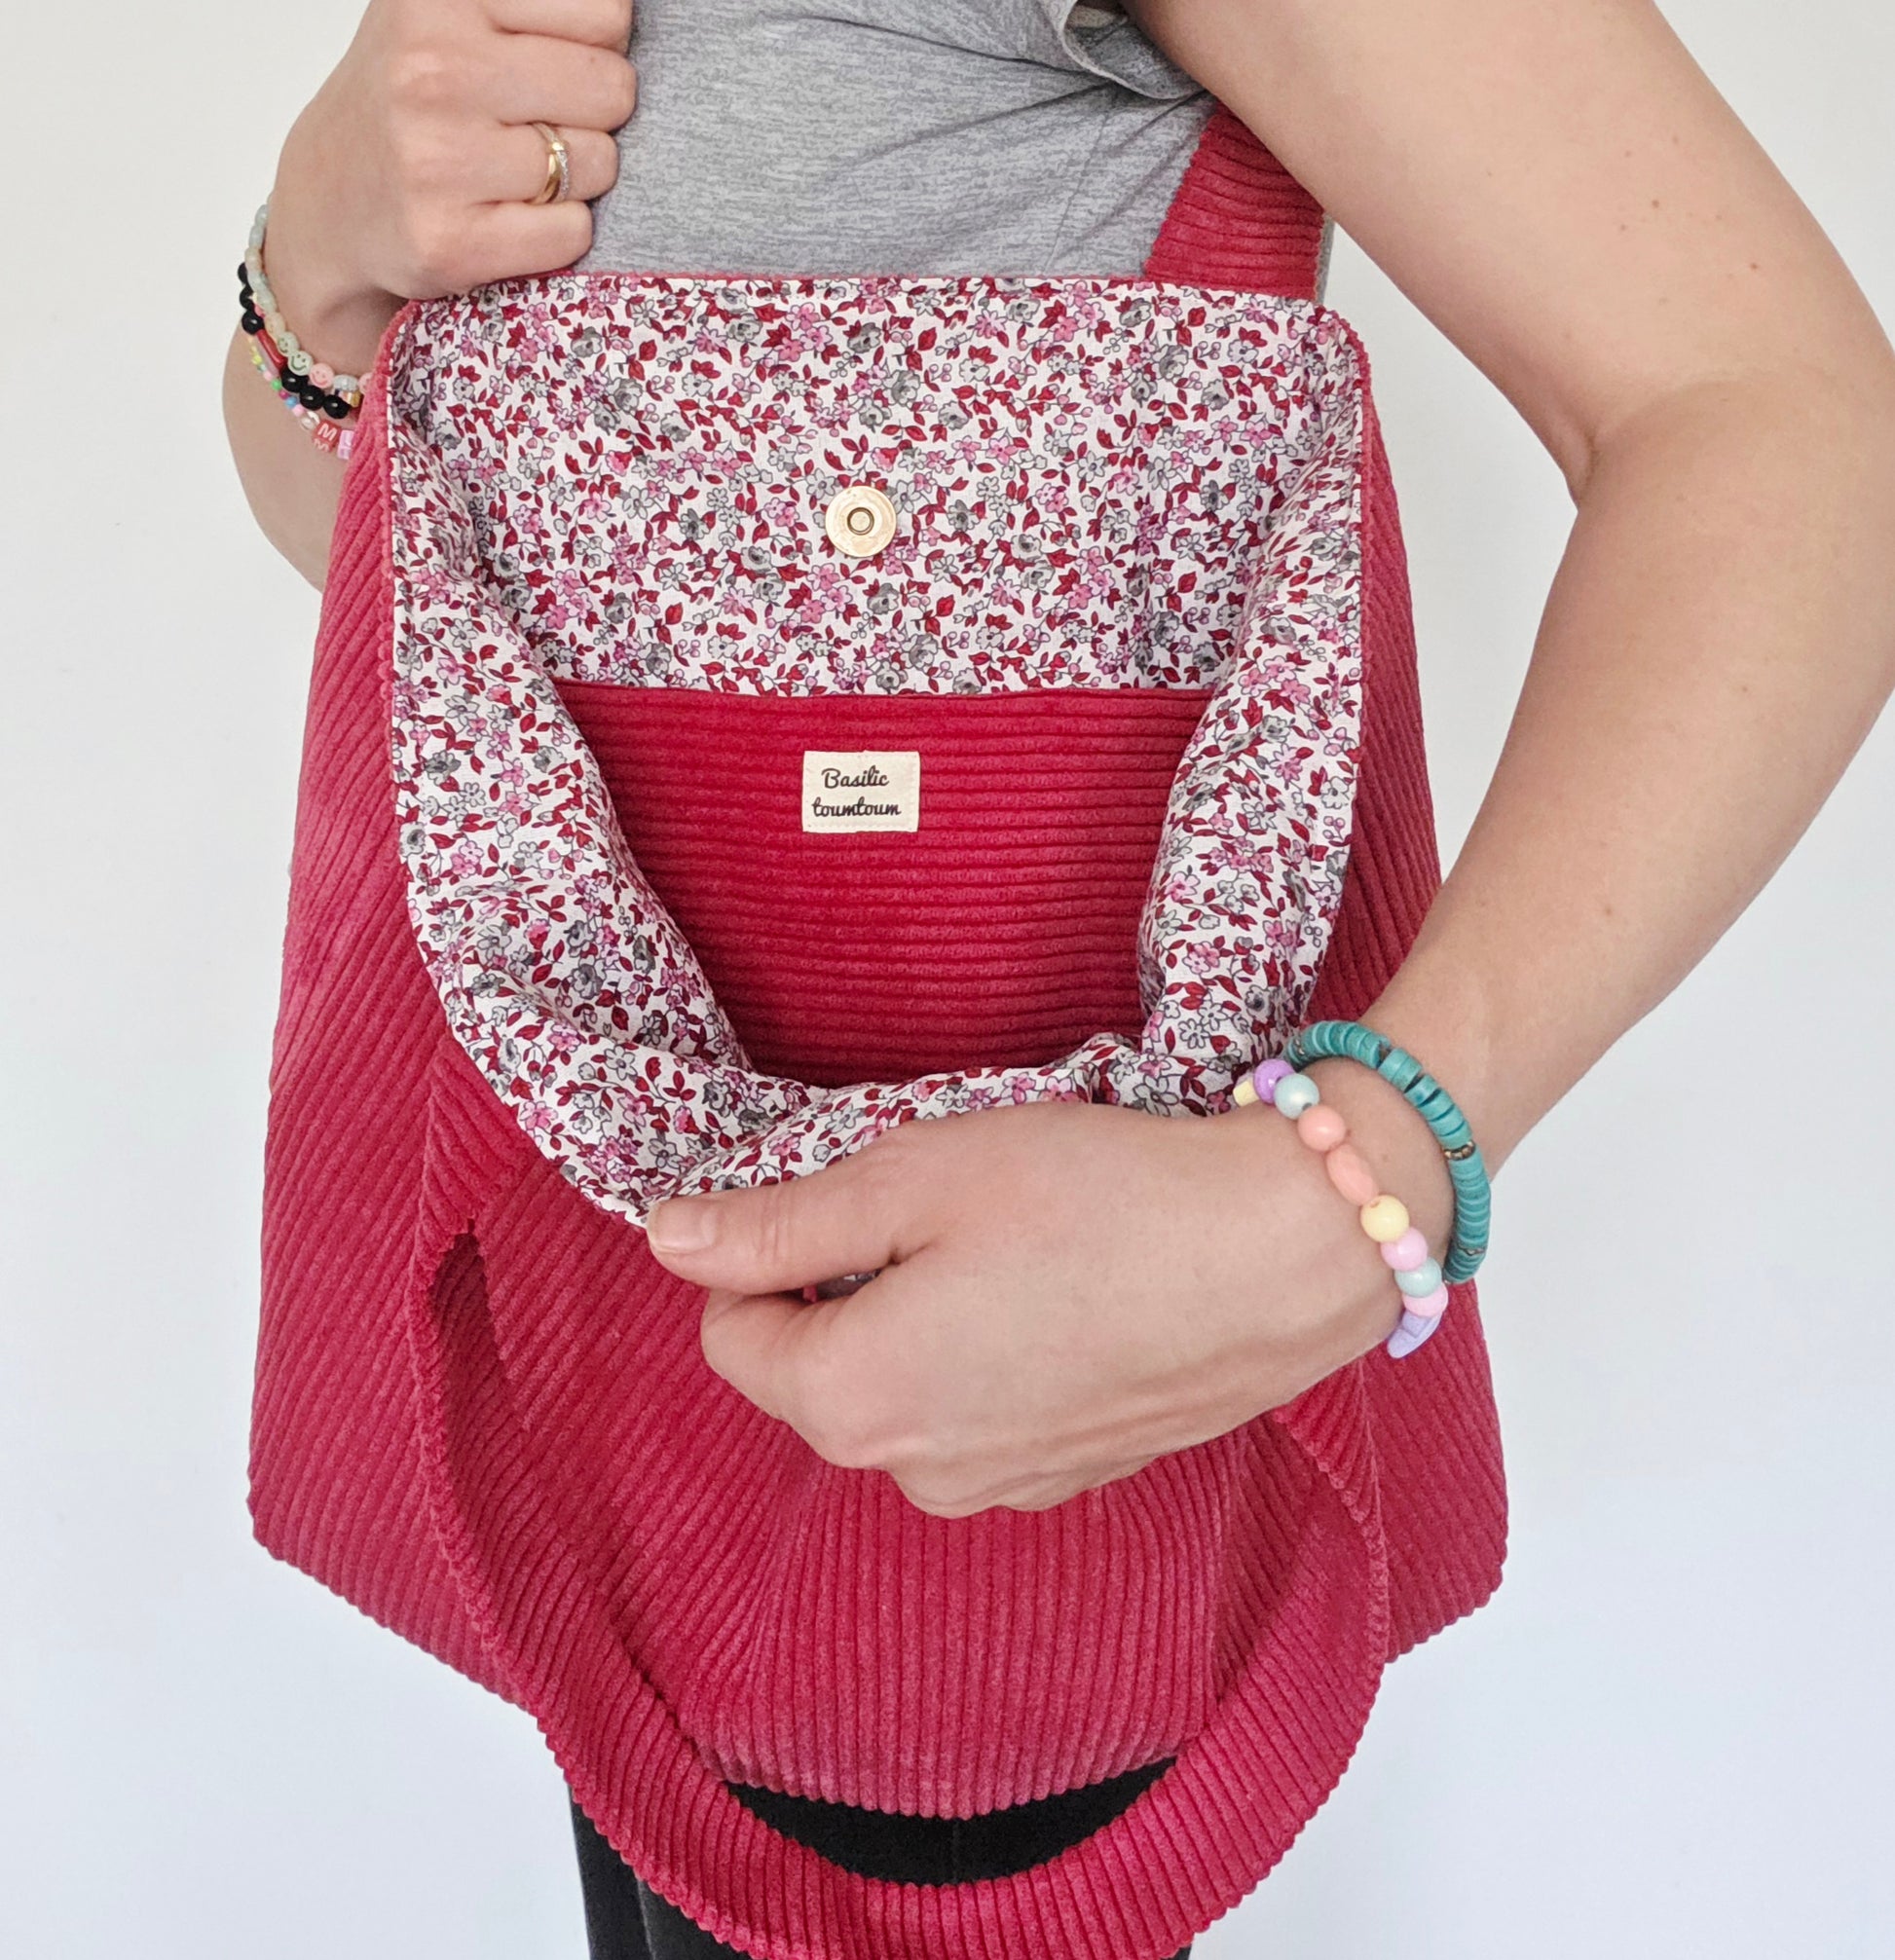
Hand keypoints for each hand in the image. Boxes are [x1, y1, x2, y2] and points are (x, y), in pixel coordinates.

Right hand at [260, 0, 638, 371]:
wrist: (331, 197)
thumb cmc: (414, 97)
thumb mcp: (452, 10)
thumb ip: (535, 5)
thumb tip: (631, 13)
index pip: (607, 12)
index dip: (599, 46)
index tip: (554, 64)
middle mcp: (433, 70)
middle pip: (612, 88)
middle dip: (595, 113)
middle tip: (543, 123)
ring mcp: (437, 158)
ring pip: (598, 163)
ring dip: (578, 177)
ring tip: (519, 170)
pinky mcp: (449, 241)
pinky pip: (573, 233)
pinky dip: (562, 233)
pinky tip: (515, 216)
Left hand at [646, 1073, 1451, 1518]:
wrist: (1286, 1256)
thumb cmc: (1100, 1198)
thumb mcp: (915, 1177)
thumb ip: (779, 1224)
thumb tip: (668, 1240)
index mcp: (851, 1400)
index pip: (733, 1334)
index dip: (774, 1251)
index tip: (855, 1193)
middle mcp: (911, 1473)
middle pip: (815, 1374)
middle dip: (846, 1290)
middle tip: (943, 1209)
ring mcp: (998, 1488)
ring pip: (900, 1396)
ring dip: (922, 1324)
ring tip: (1015, 1249)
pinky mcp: (1069, 1476)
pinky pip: (979, 1418)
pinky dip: (992, 1359)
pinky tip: (1065, 1295)